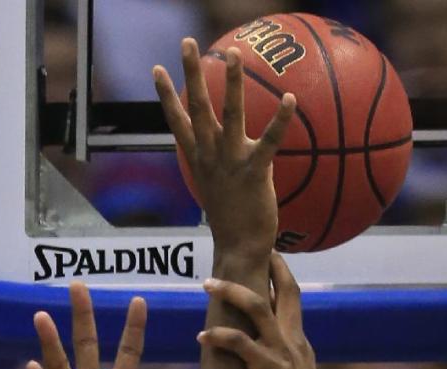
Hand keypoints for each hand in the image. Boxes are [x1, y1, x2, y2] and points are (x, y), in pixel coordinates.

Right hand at [154, 39, 294, 263]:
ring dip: (232, 83)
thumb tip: (223, 152)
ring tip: (234, 54)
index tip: (156, 68)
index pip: (177, 122)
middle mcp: (210, 156)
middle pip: (197, 107)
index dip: (165, 95)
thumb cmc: (233, 219)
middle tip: (186, 42)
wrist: (240, 248)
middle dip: (191, 73)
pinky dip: (280, 120)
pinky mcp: (254, 172)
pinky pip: (269, 141)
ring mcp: (231, 162)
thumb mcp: (218, 186)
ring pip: (230, 115)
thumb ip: (218, 163)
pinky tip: (290, 98)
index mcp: (199, 159)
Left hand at [197, 254, 320, 368]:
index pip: (294, 303)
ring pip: (259, 308)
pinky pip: (240, 344)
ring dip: (232, 292)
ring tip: (207, 284)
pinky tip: (201, 338)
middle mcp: (296, 345)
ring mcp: (283, 356)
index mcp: (301, 347)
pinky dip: (220, 336)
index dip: (282, 279)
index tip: (270, 261)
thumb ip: (285, 366)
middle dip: (269, 267)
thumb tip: (270, 358)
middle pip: (287, 292)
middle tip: (250, 250)